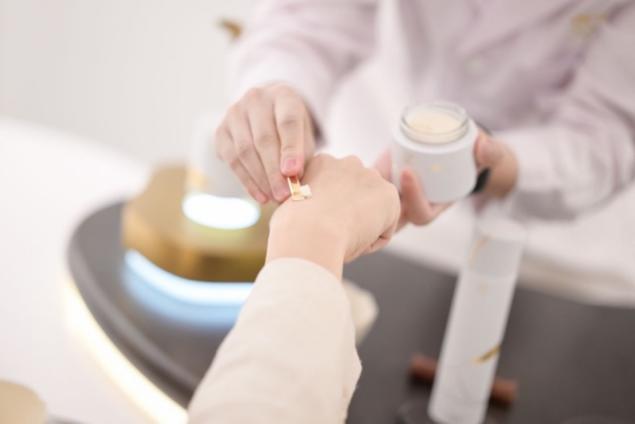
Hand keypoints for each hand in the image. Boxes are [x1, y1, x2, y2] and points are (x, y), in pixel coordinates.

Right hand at [215, 83, 315, 203]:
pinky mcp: (221, 130)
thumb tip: (294, 182)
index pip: (287, 122)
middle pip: (264, 138)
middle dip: (274, 171)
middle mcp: (256, 99)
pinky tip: (260, 196)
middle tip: (284, 194)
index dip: (290, 149)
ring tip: (274, 198)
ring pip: (245, 150)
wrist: (267, 113)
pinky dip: (247, 181)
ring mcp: (234, 113)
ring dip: (260, 179)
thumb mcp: (304, 136)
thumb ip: (301, 156)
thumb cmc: (291, 130)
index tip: (293, 173)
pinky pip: (231, 159)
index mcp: (283, 95)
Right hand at [267, 154, 400, 277]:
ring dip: (361, 227)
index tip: (317, 228)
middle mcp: (347, 163)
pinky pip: (383, 229)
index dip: (328, 214)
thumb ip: (308, 203)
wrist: (309, 232)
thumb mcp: (292, 208)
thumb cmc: (292, 228)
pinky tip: (354, 242)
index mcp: (321, 163)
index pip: (335, 190)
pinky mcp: (389, 194)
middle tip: (332, 235)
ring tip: (341, 240)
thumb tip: (314, 215)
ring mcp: (370, 176)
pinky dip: (371, 242)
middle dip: (350, 215)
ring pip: (371, 212)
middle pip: (356, 196)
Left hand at [374, 131, 516, 227]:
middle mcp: (410, 205)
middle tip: (381, 167)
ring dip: (367, 184)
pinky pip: (366, 182)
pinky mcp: (382, 178)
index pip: (419, 213)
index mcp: (432, 207)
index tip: (408, 172)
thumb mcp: (489, 156)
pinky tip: (354, 157)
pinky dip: (361, 171)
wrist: (458, 150)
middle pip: (390, 214)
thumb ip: (491, 152)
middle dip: (383, 195)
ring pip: (373, 200)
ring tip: (367, 162)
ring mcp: (394, 194)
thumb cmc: (474, 158)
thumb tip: (483, 147)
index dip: (413, 197)